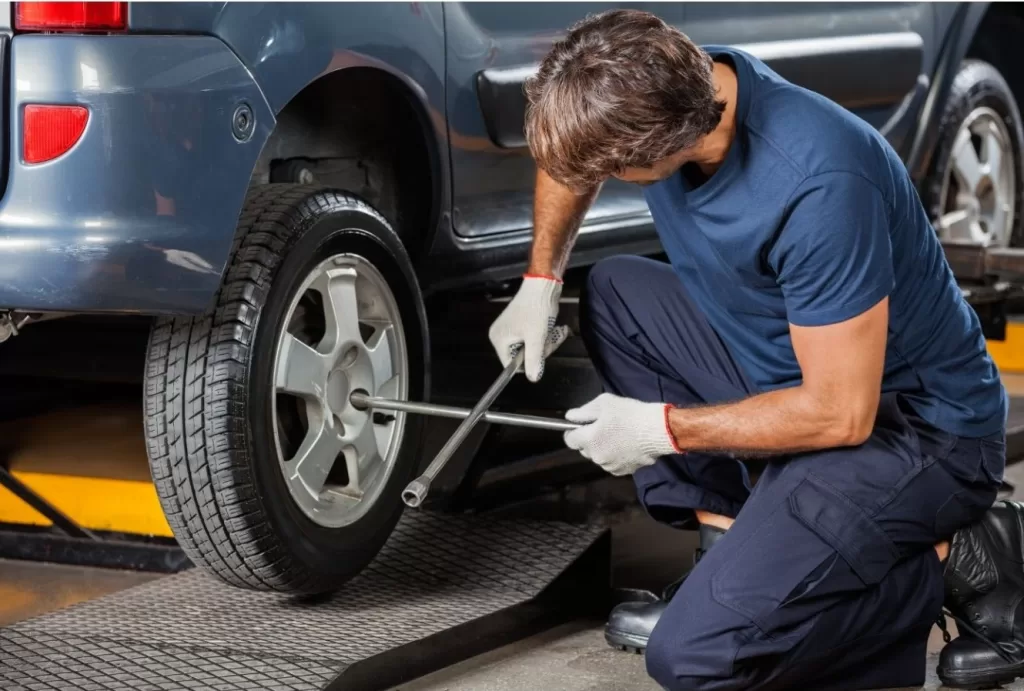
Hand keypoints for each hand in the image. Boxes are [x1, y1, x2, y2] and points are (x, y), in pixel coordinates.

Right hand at [488, 274, 568, 381]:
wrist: (544, 285)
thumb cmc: (537, 309)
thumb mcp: (536, 338)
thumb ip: (534, 360)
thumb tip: (533, 378)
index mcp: (499, 340)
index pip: (512, 365)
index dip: (529, 362)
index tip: (541, 351)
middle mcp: (502, 336)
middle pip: (523, 356)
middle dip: (541, 350)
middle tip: (551, 338)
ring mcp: (512, 330)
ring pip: (532, 348)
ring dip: (547, 342)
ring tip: (556, 331)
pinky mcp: (522, 325)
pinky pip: (534, 339)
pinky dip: (546, 336)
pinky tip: (555, 328)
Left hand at [564, 393, 681, 474]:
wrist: (658, 430)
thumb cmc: (630, 414)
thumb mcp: (604, 403)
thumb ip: (583, 412)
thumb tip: (570, 418)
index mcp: (589, 441)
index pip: (569, 440)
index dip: (573, 431)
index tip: (581, 424)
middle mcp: (596, 457)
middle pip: (584, 449)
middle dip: (590, 439)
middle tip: (604, 426)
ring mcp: (610, 466)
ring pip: (600, 456)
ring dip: (603, 448)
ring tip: (618, 435)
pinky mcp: (625, 471)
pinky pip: (613, 463)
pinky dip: (616, 455)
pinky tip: (627, 445)